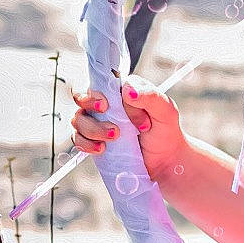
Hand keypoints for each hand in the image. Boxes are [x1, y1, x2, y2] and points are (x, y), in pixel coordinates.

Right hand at [70, 86, 186, 182]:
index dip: (97, 93)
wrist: (164, 160)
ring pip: (78, 118)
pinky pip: (78, 138)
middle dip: (88, 109)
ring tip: (114, 138)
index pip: (99, 82)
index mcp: (122, 89)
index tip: (105, 105)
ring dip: (92, 130)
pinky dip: (85, 144)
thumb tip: (127, 90)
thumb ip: (150, 96)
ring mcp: (98, 121)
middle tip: (110, 122)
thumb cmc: (165, 130)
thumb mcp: (165, 111)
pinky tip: (101, 149)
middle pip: (81, 97)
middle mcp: (107, 102)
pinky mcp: (94, 139)